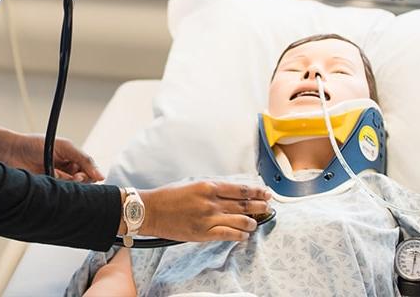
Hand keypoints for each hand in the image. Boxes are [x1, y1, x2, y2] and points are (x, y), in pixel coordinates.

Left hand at [6, 133, 104, 182]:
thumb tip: (100, 176)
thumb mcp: (65, 146)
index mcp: (72, 160)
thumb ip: (84, 159)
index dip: (90, 175)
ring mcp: (56, 182)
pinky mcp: (47, 191)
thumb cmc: (35, 144)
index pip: (89, 172)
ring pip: (72, 191)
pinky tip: (51, 181)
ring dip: (68, 185)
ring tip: (58, 176)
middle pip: (84, 184)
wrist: (12, 151)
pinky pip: (59, 197)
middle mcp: (66, 172)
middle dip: (81, 181)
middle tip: (75, 177)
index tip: (84, 174)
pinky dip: (58, 191)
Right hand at [135, 180, 272, 242]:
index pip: (240, 189)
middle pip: (243, 204)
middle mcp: (211, 202)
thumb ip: (211, 188)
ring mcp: (208, 218)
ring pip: (239, 221)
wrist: (151, 211)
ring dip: (252, 222)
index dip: (256, 192)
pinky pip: (228, 234)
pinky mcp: (203, 233)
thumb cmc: (169, 196)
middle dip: (259, 205)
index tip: (265, 193)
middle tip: (268, 205)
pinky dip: (240, 235)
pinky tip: (244, 235)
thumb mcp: (192, 184)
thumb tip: (230, 192)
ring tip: (255, 222)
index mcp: (208, 186)